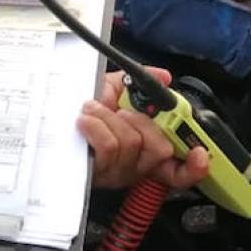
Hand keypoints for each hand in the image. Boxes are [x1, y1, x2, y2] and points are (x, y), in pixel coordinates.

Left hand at [78, 69, 209, 190]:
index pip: (181, 170)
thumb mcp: (114, 89)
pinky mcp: (96, 173)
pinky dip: (97, 125)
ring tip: (92, 110)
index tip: (199, 153)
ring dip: (110, 118)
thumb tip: (164, 76)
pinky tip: (85, 121)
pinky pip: (109, 146)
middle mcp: (135, 166)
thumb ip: (141, 82)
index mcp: (146, 149)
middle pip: (160, 149)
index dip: (195, 166)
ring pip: (132, 142)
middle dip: (141, 120)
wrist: (51, 116)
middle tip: (121, 111)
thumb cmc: (83, 109)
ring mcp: (116, 172)